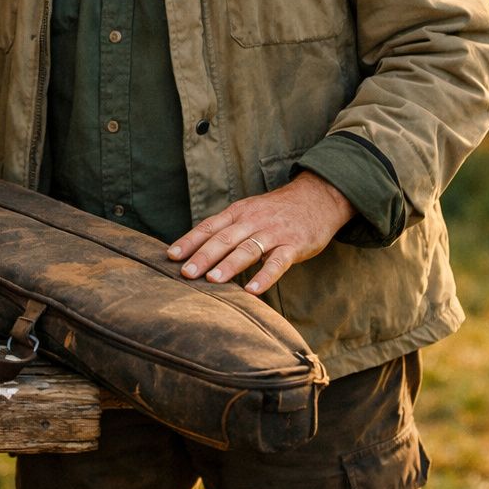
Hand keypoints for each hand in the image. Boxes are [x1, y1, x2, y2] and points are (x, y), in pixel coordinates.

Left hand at [166, 172, 354, 294]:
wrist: (318, 198)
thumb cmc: (276, 211)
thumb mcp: (248, 212)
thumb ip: (226, 229)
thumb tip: (196, 250)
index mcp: (237, 213)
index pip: (209, 227)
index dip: (189, 241)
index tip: (171, 256)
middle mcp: (252, 221)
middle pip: (224, 239)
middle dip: (203, 256)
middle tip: (186, 273)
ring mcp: (273, 233)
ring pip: (248, 249)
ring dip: (229, 265)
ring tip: (213, 280)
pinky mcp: (294, 245)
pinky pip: (278, 262)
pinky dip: (264, 276)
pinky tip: (252, 290)